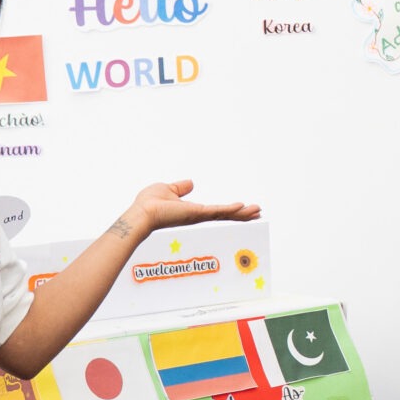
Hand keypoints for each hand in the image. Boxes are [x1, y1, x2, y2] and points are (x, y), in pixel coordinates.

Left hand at [131, 180, 260, 234]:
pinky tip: (242, 207)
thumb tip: (189, 183)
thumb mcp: (167, 189)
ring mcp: (198, 216)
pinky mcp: (196, 213)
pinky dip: (230, 209)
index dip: (229, 210)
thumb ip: (180, 188)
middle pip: (224, 215)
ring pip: (225, 214)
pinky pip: (217, 211)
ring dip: (242, 213)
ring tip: (257, 211)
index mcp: (191, 211)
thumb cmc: (149, 204)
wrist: (142, 214)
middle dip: (241, 215)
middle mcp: (197, 215)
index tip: (242, 208)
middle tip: (257, 213)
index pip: (215, 211)